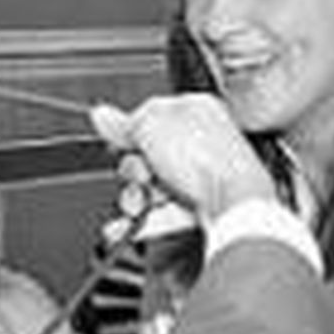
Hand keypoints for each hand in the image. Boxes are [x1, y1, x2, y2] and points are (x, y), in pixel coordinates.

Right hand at [90, 94, 274, 222]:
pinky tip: (130, 224)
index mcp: (195, 109)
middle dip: (135, 168)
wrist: (231, 203)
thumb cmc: (207, 157)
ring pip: (155, 188)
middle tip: (142, 171)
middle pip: (149, 156)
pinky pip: (166, 214)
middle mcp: (202, 141)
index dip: (130, 133)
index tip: (119, 143)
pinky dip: (147, 220)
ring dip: (139, 196)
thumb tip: (102, 115)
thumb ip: (124, 121)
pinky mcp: (204, 207)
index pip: (151, 118)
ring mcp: (205, 176)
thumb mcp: (150, 123)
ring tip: (144, 198)